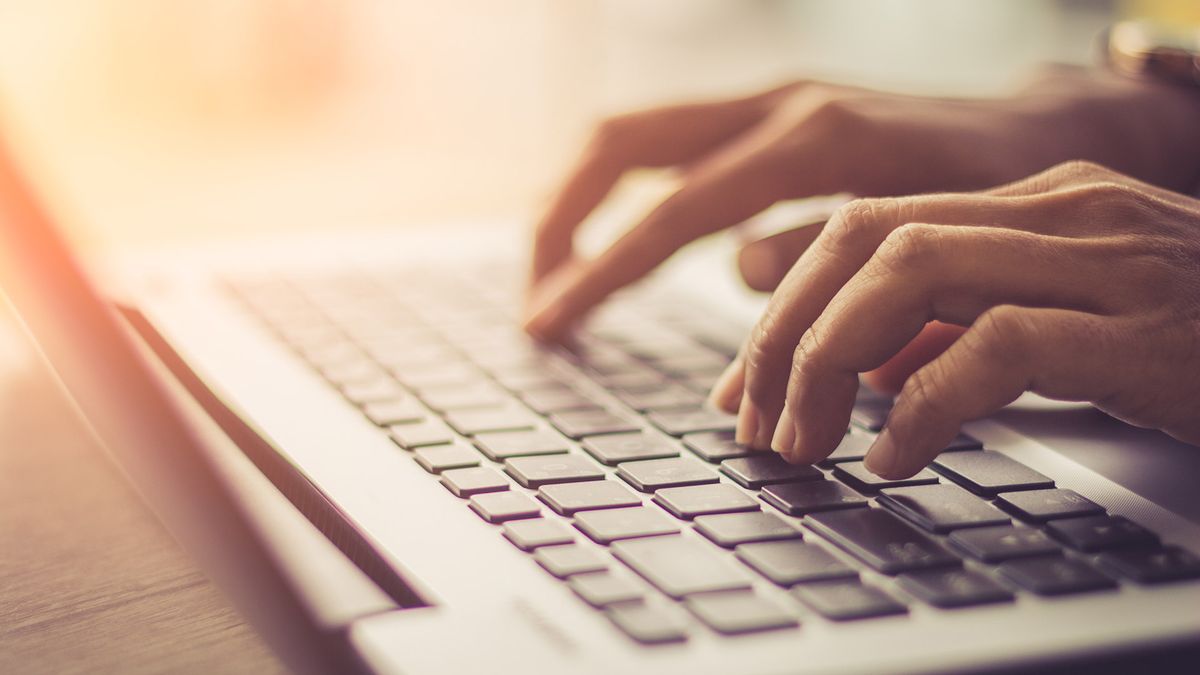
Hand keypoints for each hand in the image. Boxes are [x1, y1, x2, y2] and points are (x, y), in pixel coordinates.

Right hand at [524, 67, 1199, 339]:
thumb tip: (740, 273)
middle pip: (622, 142)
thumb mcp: (932, 239)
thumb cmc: (1002, 194)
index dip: (602, 271)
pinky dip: (627, 195)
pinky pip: (670, 145)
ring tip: (556, 276)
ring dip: (581, 202)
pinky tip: (618, 245)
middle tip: (535, 297)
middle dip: (561, 220)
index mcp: (816, 139)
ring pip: (636, 134)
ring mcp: (770, 100)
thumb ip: (831, 256)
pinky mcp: (770, 114)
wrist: (1046, 129)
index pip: (674, 209)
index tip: (548, 323)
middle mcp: (778, 103)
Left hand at [709, 160, 1199, 478]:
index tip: (744, 384)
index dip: (785, 304)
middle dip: (787, 333)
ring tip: (804, 441)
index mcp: (1034, 201)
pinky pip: (997, 346)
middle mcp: (1060, 210)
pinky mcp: (1143, 329)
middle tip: (754, 421)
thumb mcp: (1068, 327)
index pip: (866, 226)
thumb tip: (865, 371)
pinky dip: (925, 404)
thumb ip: (965, 331)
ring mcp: (1105, 259)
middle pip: (866, 239)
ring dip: (831, 361)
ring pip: (912, 272)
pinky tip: (894, 459)